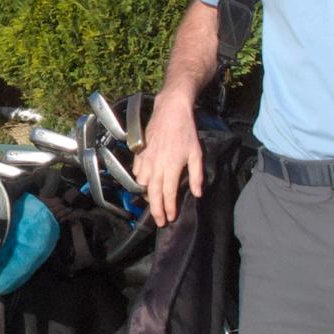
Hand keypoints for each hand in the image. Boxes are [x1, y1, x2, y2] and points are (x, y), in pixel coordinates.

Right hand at [132, 93, 201, 225]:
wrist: (171, 112)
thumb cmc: (186, 132)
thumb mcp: (197, 154)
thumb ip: (196, 176)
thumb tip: (197, 193)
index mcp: (171, 168)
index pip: (168, 194)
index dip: (169, 209)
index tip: (170, 219)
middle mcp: (156, 166)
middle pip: (153, 194)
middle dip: (156, 210)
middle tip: (159, 221)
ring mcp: (146, 160)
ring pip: (142, 184)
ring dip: (147, 195)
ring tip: (154, 202)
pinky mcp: (140, 153)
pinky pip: (136, 172)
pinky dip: (140, 180)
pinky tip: (145, 182)